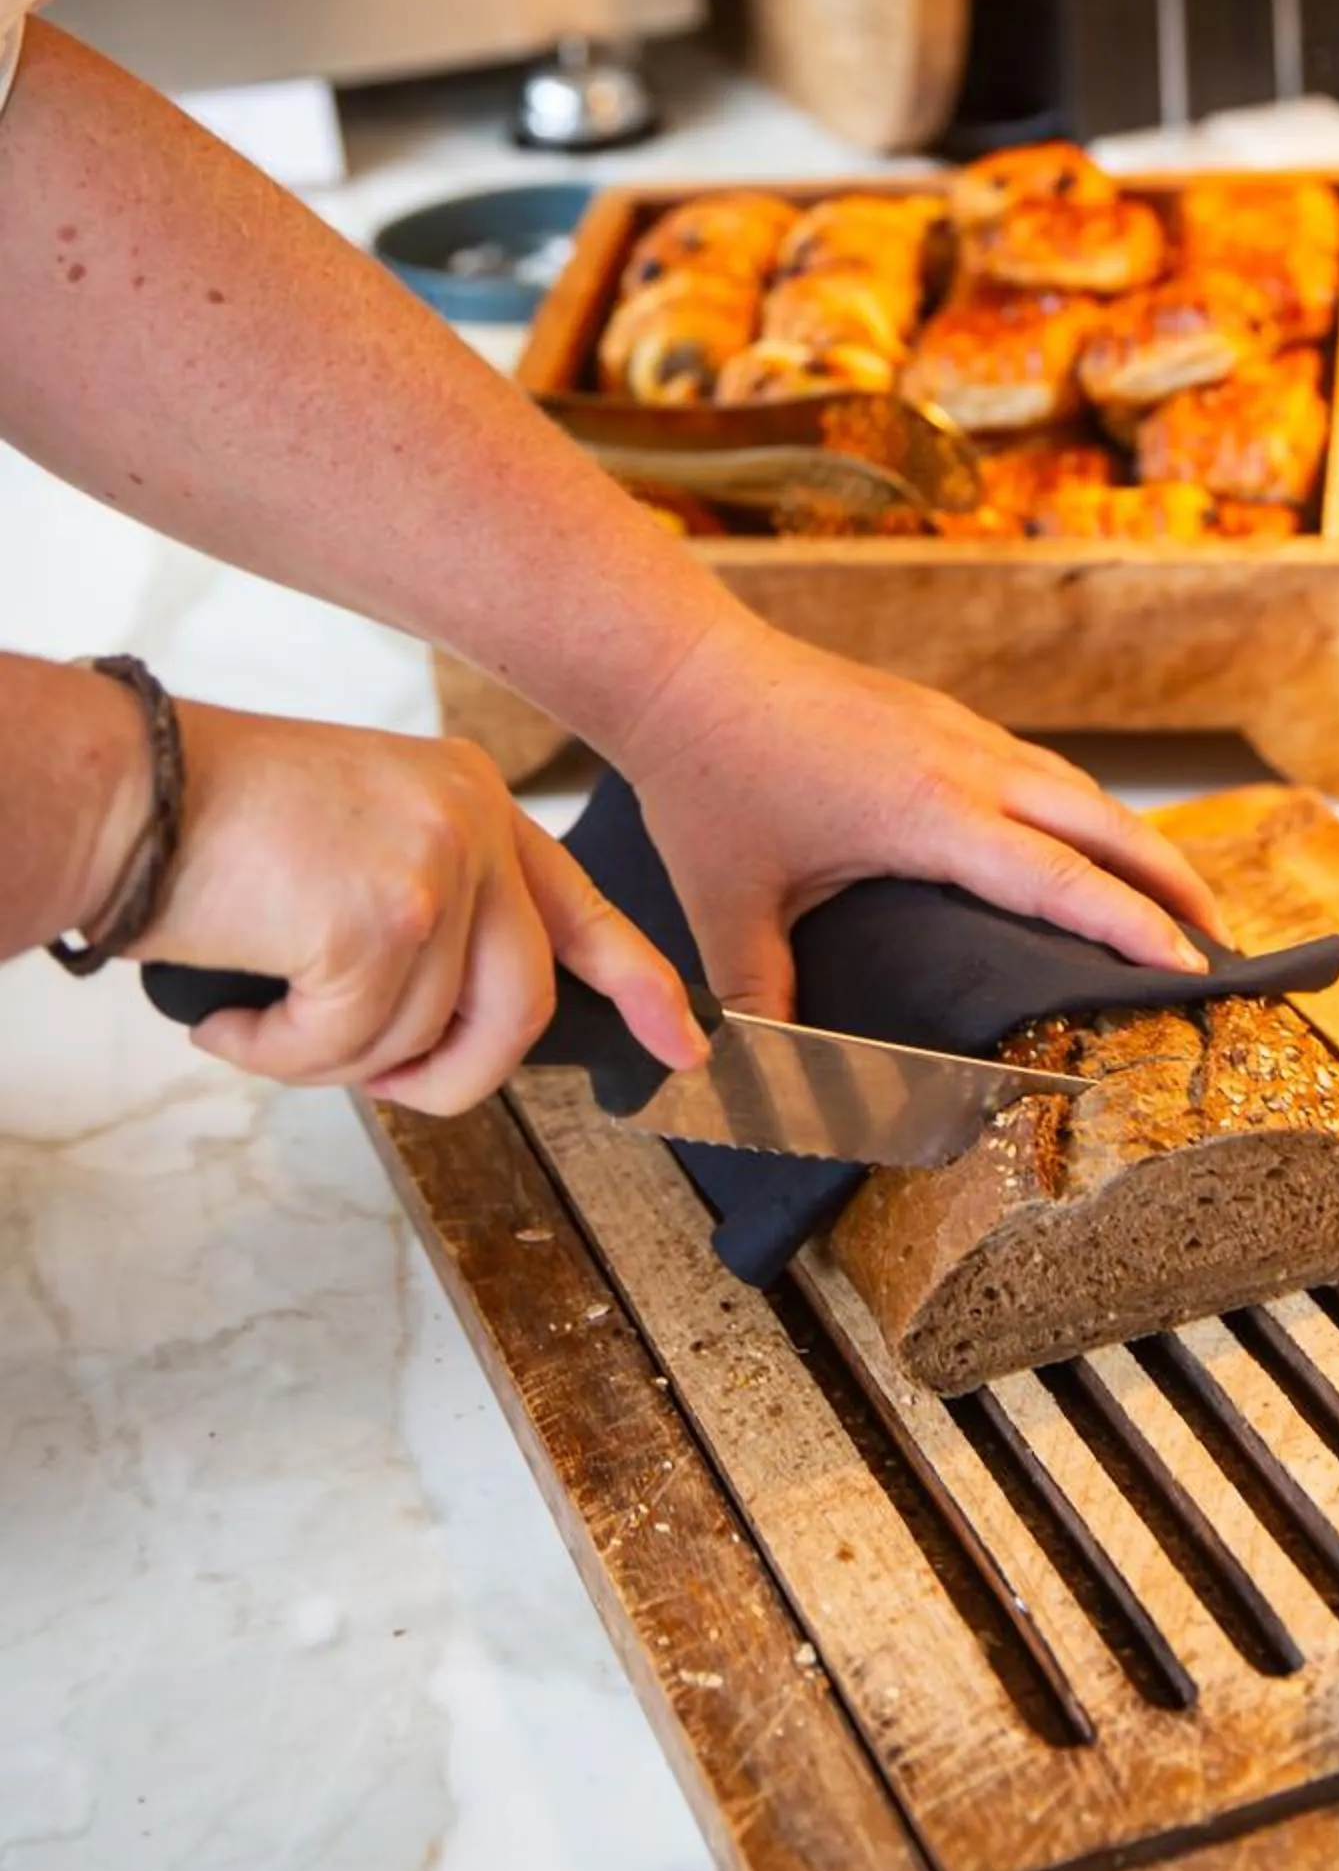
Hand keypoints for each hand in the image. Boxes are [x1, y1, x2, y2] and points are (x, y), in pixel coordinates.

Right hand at [137, 702, 704, 1110]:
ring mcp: (434, 869)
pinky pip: (351, 1050)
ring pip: (425, 1040)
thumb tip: (455, 1026)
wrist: (122, 791)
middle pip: (518, 1009)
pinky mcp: (379, 921)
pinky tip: (232, 1014)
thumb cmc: (213, 824)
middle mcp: (472, 822)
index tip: (683, 1046)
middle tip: (370, 1078)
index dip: (637, 986)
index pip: (580, 907)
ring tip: (263, 1015)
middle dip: (448, 1078)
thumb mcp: (360, 840)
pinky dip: (280, 1057)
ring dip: (332, 1061)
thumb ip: (430, 914)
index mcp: (474, 799)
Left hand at [620, 616, 1222, 1018]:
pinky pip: (1035, 766)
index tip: (1193, 967)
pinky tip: (1078, 839)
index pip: (1061, 880)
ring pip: (1075, 788)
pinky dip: (1080, 809)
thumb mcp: (729, 910)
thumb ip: (765, 1000)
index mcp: (930, 815)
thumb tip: (772, 1085)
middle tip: (1221, 939)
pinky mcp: (938, 714)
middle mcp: (964, 764)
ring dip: (1132, 840)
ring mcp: (956, 730)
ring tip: (1170, 895)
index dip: (1133, 928)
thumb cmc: (706, 781)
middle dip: (1172, 881)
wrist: (685, 666)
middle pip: (1104, 824)